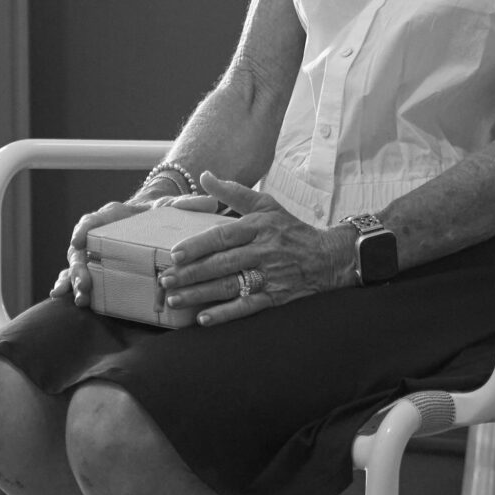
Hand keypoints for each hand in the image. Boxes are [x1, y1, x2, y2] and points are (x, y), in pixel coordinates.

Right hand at [51, 192, 220, 304]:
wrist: (155, 222)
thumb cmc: (161, 213)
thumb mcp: (174, 207)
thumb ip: (188, 205)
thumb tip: (211, 203)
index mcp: (113, 217)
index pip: (94, 220)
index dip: (84, 230)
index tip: (79, 240)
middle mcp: (99, 235)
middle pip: (81, 250)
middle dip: (79, 267)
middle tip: (83, 284)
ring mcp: (96, 254)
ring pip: (78, 266)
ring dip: (75, 281)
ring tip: (81, 299)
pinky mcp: (99, 269)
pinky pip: (82, 278)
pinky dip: (72, 288)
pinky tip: (69, 300)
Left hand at [158, 175, 351, 323]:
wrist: (329, 257)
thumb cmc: (291, 229)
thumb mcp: (266, 205)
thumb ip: (233, 192)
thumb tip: (205, 176)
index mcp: (259, 227)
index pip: (223, 236)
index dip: (197, 246)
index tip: (175, 253)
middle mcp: (264, 251)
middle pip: (222, 264)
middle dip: (190, 273)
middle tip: (165, 280)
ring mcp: (270, 276)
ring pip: (230, 286)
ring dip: (200, 294)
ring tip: (174, 299)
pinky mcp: (276, 297)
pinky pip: (247, 307)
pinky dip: (225, 314)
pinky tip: (203, 319)